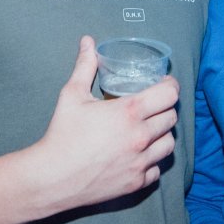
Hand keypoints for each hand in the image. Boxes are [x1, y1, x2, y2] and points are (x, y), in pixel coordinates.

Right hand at [35, 37, 178, 210]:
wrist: (52, 177)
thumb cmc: (62, 134)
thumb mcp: (72, 95)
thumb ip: (85, 66)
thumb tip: (88, 41)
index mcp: (128, 112)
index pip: (170, 94)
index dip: (171, 86)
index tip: (164, 85)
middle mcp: (140, 137)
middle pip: (171, 118)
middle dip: (165, 109)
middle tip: (153, 107)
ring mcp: (140, 162)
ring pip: (169, 144)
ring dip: (161, 135)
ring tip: (149, 130)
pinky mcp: (136, 182)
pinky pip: (156, 169)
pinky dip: (151, 161)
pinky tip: (139, 155)